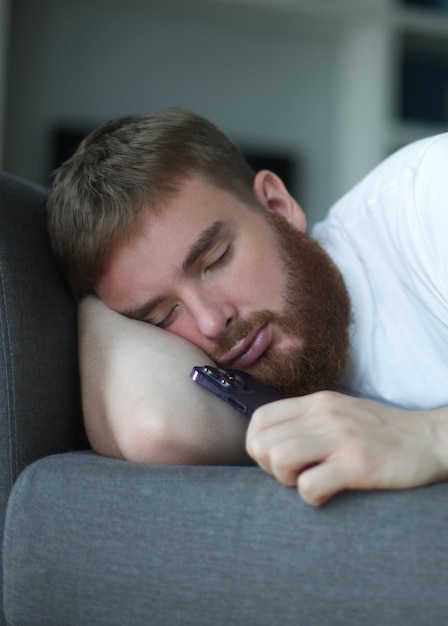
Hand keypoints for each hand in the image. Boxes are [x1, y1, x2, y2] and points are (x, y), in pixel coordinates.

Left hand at [246, 391, 447, 505]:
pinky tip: (326, 494)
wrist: (429, 440)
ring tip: (306, 482)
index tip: (274, 460)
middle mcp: (324, 415)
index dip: (257, 444)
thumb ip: (307, 421)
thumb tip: (272, 442)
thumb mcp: (339, 413)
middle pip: (262, 442)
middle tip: (290, 476)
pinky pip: (309, 485)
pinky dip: (310, 497)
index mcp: (317, 402)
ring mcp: (340, 438)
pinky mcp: (357, 464)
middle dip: (267, 466)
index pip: (260, 418)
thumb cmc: (380, 432)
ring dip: (285, 480)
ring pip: (279, 459)